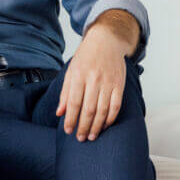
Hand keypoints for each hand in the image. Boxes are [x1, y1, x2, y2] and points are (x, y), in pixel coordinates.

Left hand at [56, 26, 126, 141]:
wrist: (106, 41)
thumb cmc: (85, 57)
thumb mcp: (71, 71)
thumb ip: (65, 93)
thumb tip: (60, 113)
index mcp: (79, 75)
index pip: (74, 102)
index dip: (71, 119)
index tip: (68, 131)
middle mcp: (94, 79)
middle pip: (88, 109)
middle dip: (83, 126)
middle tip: (80, 138)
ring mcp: (108, 82)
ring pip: (103, 110)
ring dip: (97, 126)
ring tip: (91, 136)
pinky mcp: (119, 84)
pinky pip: (116, 106)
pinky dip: (110, 118)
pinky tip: (105, 126)